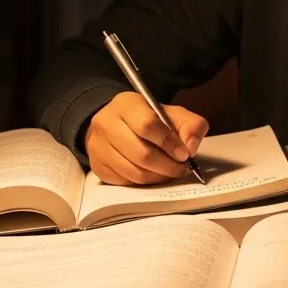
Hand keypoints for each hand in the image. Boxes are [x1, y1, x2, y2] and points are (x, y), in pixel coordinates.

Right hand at [84, 92, 209, 184]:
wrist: (114, 123)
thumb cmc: (148, 119)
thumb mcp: (172, 113)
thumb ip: (190, 125)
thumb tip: (190, 148)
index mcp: (126, 104)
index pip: (147, 125)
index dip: (169, 143)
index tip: (184, 154)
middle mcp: (106, 123)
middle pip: (141, 154)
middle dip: (167, 166)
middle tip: (181, 168)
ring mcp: (98, 146)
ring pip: (135, 172)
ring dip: (159, 176)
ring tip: (170, 172)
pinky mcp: (97, 166)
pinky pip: (126, 182)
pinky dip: (145, 182)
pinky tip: (154, 174)